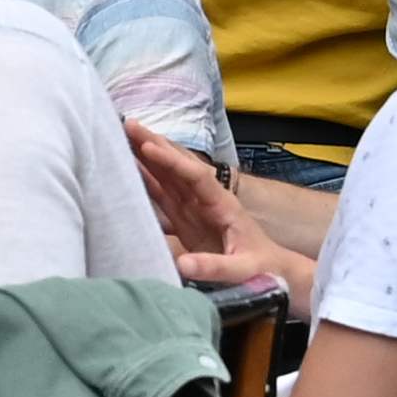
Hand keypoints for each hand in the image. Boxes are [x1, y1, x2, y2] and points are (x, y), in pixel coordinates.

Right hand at [129, 122, 285, 290]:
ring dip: (147, 158)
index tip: (148, 147)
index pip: (196, 177)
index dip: (172, 162)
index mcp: (223, 205)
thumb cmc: (263, 268)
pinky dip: (147, 182)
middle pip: (179, 167)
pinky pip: (163, 196)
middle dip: (156, 146)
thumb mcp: (243, 269)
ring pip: (168, 177)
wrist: (272, 271)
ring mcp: (195, 208)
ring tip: (124, 137)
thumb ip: (216, 267)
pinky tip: (130, 170)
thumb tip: (183, 264)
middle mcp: (207, 200)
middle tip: (128, 125)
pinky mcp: (186, 219)